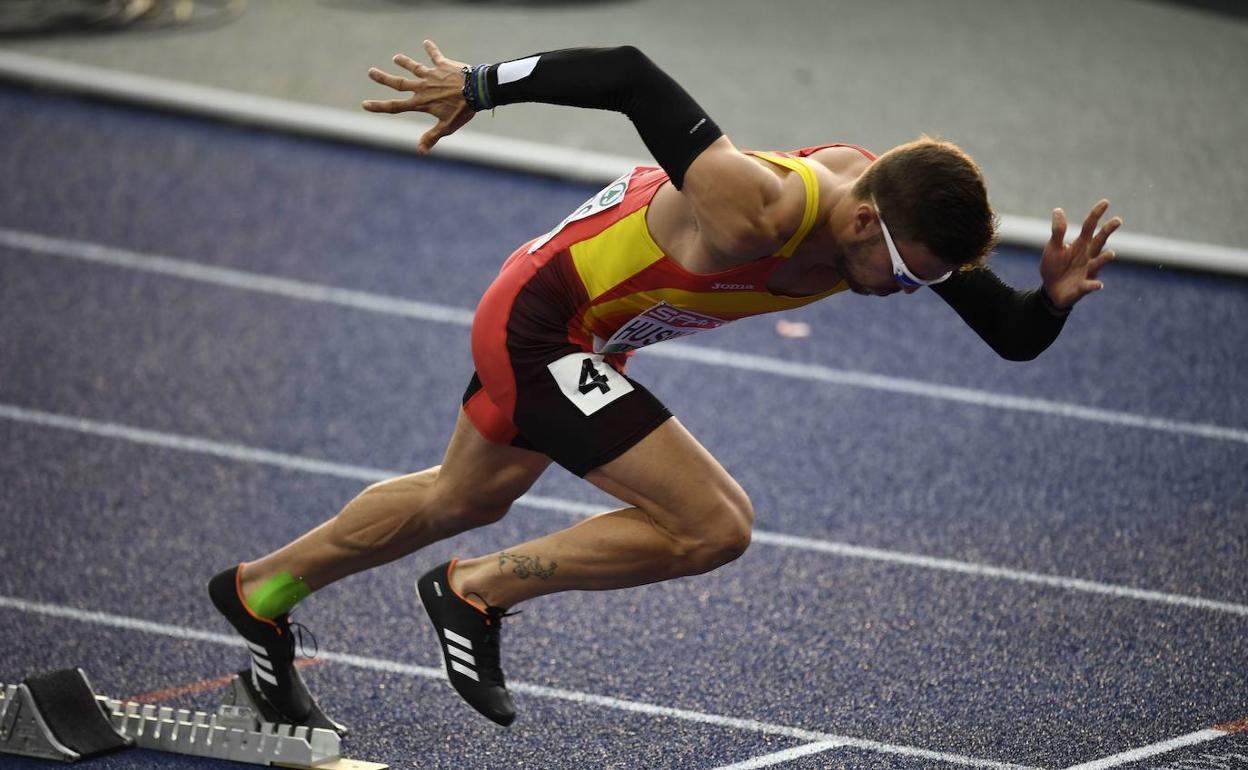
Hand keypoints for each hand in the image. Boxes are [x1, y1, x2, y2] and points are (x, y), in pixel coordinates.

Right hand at [362, 39, 473, 154]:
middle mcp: (423, 87)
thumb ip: (431, 137)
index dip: (379, 106)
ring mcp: (432, 74)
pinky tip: (426, 42)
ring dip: (405, 62)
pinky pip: (435, 55)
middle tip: (371, 71)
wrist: (477, 91)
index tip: (365, 104)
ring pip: (414, 67)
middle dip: (383, 78)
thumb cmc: (462, 110)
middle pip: (399, 83)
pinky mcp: (443, 65)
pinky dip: (431, 49)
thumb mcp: (447, 127)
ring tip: (396, 57)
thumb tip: (419, 152)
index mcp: (421, 103)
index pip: (396, 106)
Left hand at [1040, 199, 1120, 309]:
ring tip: (1111, 254)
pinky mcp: (1083, 286)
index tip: (1105, 202)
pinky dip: (1094, 285)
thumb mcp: (1054, 247)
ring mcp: (1087, 271)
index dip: (1096, 214)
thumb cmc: (1054, 266)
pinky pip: (1090, 285)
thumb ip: (1058, 231)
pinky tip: (1098, 284)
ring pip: (1098, 263)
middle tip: (1117, 220)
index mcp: (1080, 244)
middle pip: (1099, 241)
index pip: (1089, 226)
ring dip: (1104, 259)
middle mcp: (1088, 255)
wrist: (1051, 290)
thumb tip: (1057, 210)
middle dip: (1107, 231)